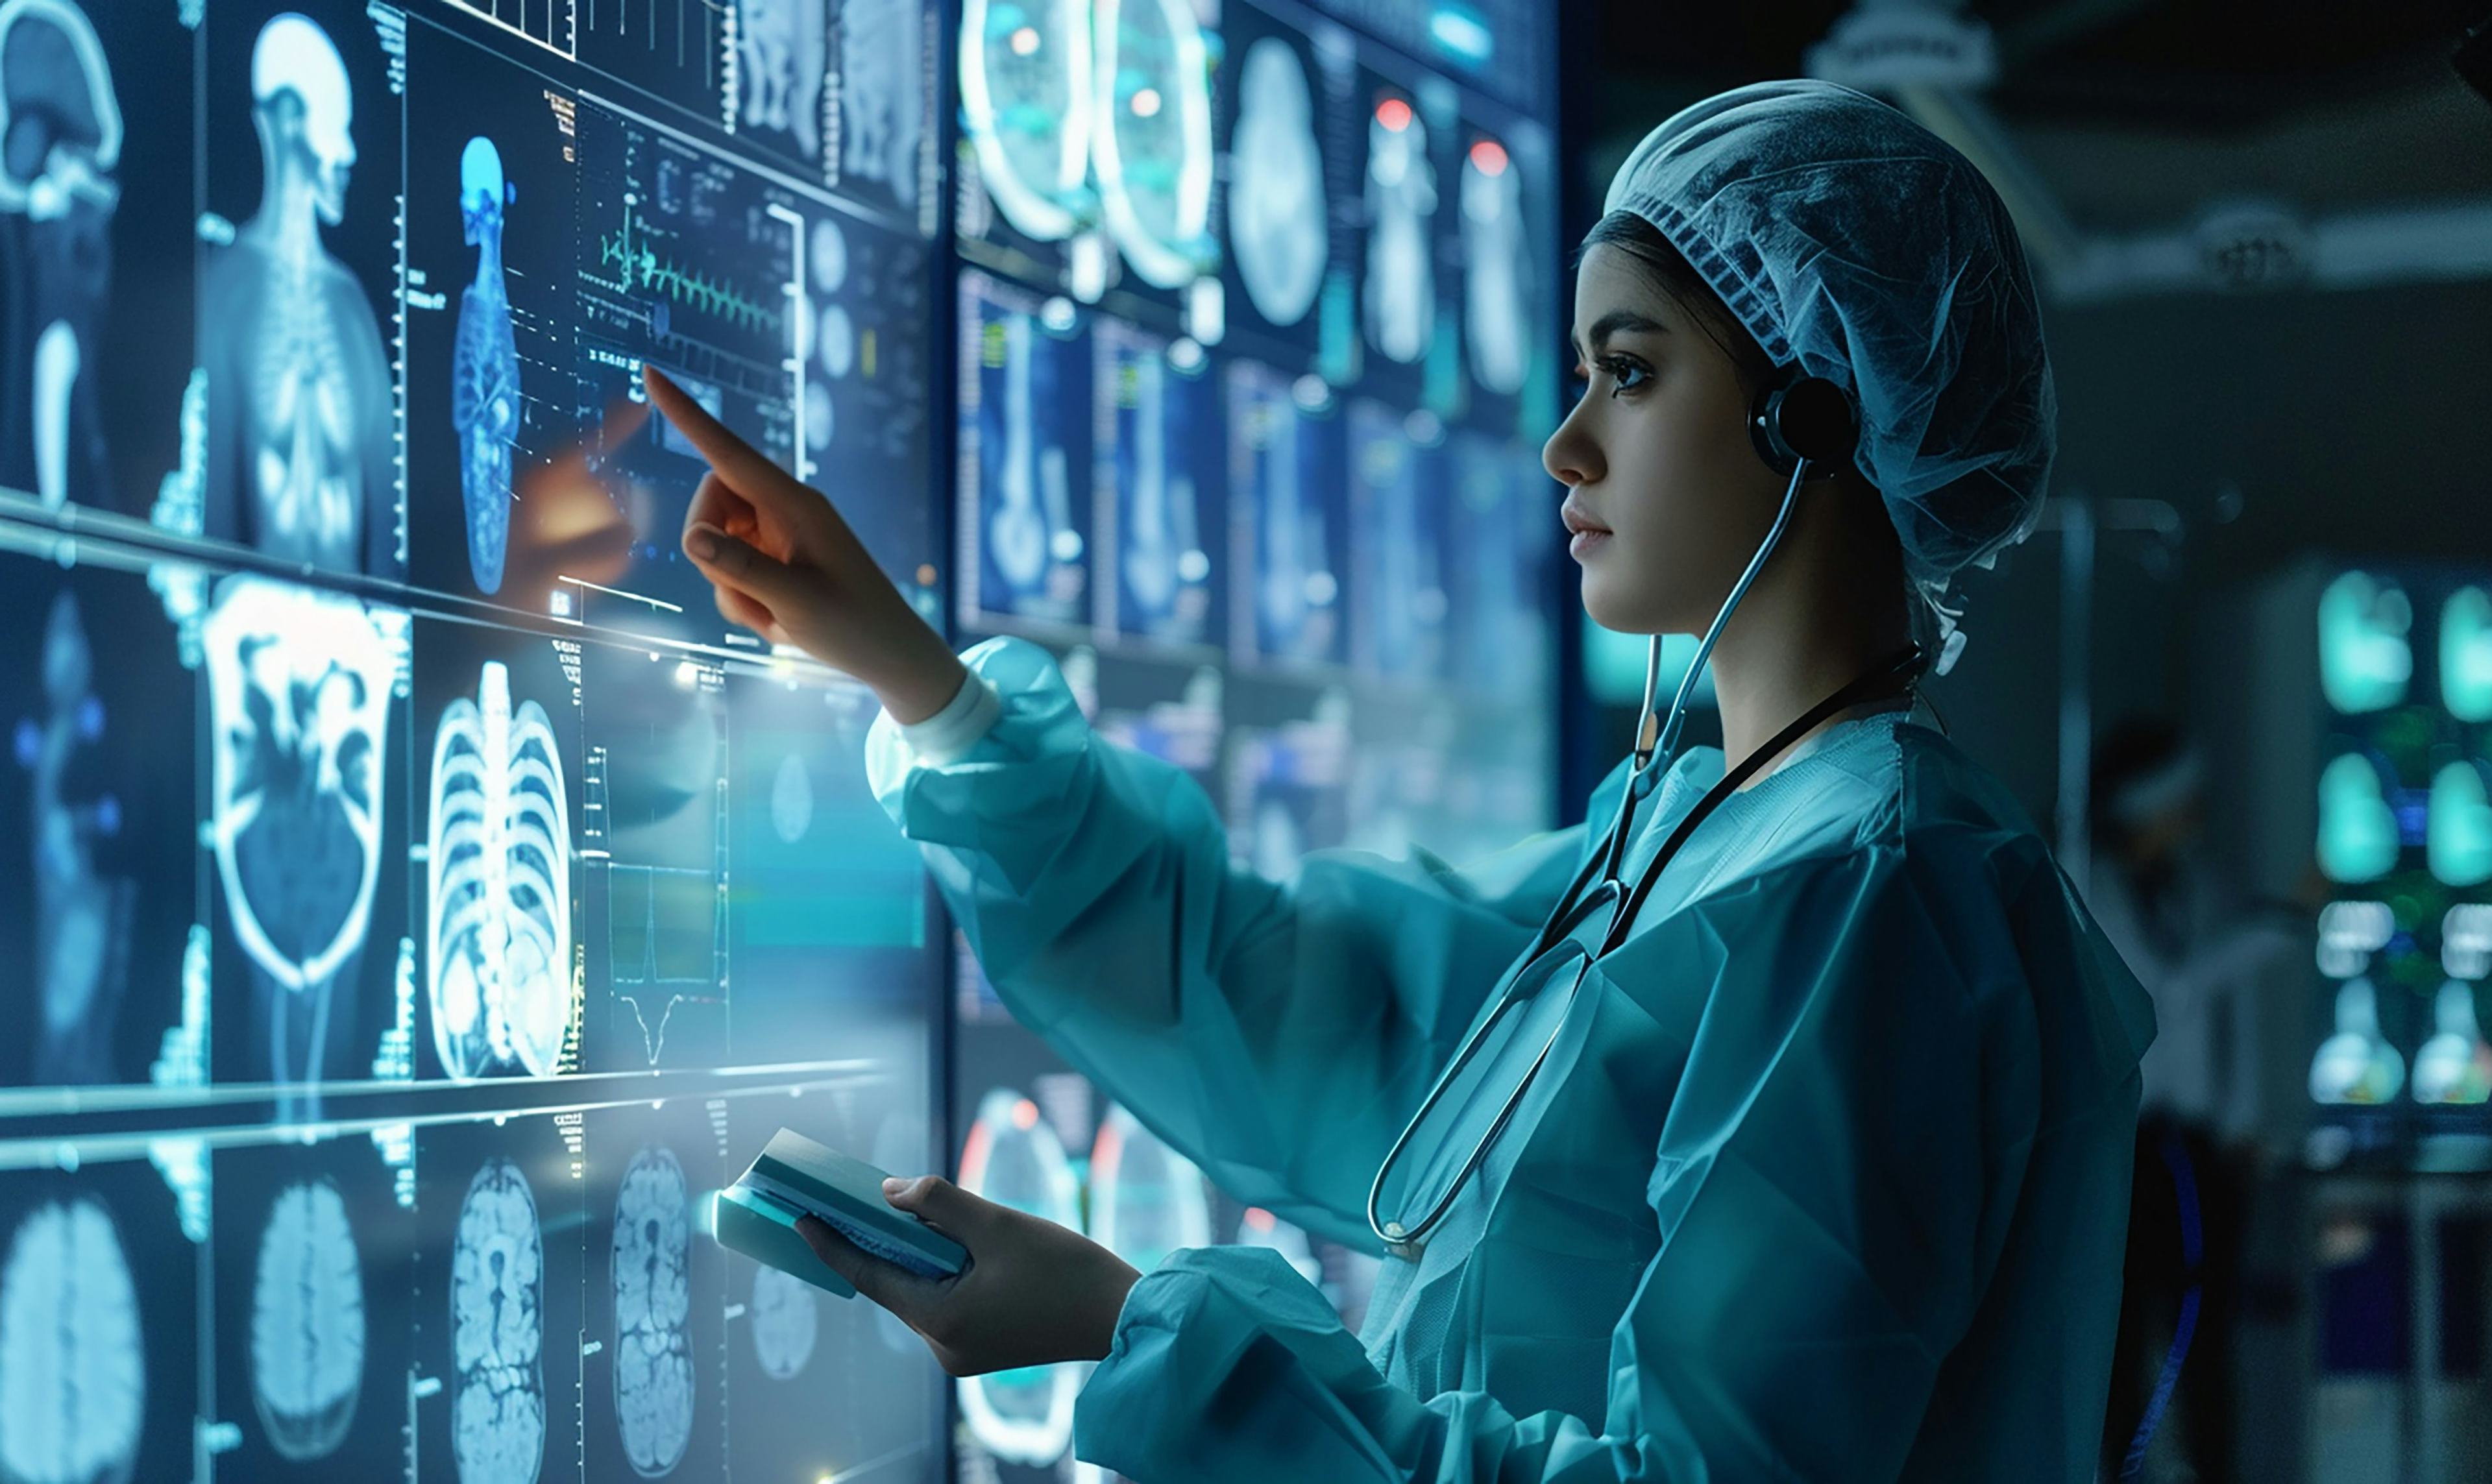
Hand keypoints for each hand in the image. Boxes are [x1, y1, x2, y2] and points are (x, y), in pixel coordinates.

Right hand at [641, 365, 965, 722]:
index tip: (652, 375)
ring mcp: (777, 534)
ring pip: (715, 542)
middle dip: (709, 549)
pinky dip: (742, 601)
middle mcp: (783, 509)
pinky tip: (778, 623)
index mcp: (795, 504)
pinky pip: (729, 570)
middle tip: (743, 594)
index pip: (727, 451)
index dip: (686, 414)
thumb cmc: (854, 625)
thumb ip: (742, 569)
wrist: (889, 655)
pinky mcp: (773, 558)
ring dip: (730, 587)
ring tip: (775, 618)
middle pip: (710, 501)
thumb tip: (693, 538)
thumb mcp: (797, 602)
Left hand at [797, 1175, 1142, 1377]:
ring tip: (922, 1210)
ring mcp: (964, 1351)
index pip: (870, 1277)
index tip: (801, 1217)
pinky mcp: (984, 1345)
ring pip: (923, 1289)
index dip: (834, 1244)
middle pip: (896, 1283)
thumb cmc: (1067, 1273)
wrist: (1124, 1317)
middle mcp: (944, 1347)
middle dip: (884, 1239)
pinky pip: (946, 1300)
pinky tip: (955, 1239)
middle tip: (864, 1196)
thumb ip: (940, 1204)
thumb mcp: (1000, 1225)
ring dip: (920, 1251)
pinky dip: (943, 1268)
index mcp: (941, 1322)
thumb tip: (891, 1194)